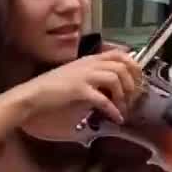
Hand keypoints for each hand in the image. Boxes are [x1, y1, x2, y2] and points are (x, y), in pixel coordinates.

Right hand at [19, 49, 142, 124]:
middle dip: (132, 83)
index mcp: (89, 60)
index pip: (119, 53)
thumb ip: (93, 77)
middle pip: (121, 65)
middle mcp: (88, 64)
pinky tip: (116, 118)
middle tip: (133, 98)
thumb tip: (112, 86)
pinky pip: (103, 98)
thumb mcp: (76, 76)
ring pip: (115, 78)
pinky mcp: (79, 90)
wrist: (33, 95)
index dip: (133, 65)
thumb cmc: (53, 88)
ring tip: (123, 108)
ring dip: (123, 95)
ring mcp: (83, 75)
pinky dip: (113, 109)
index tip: (139, 80)